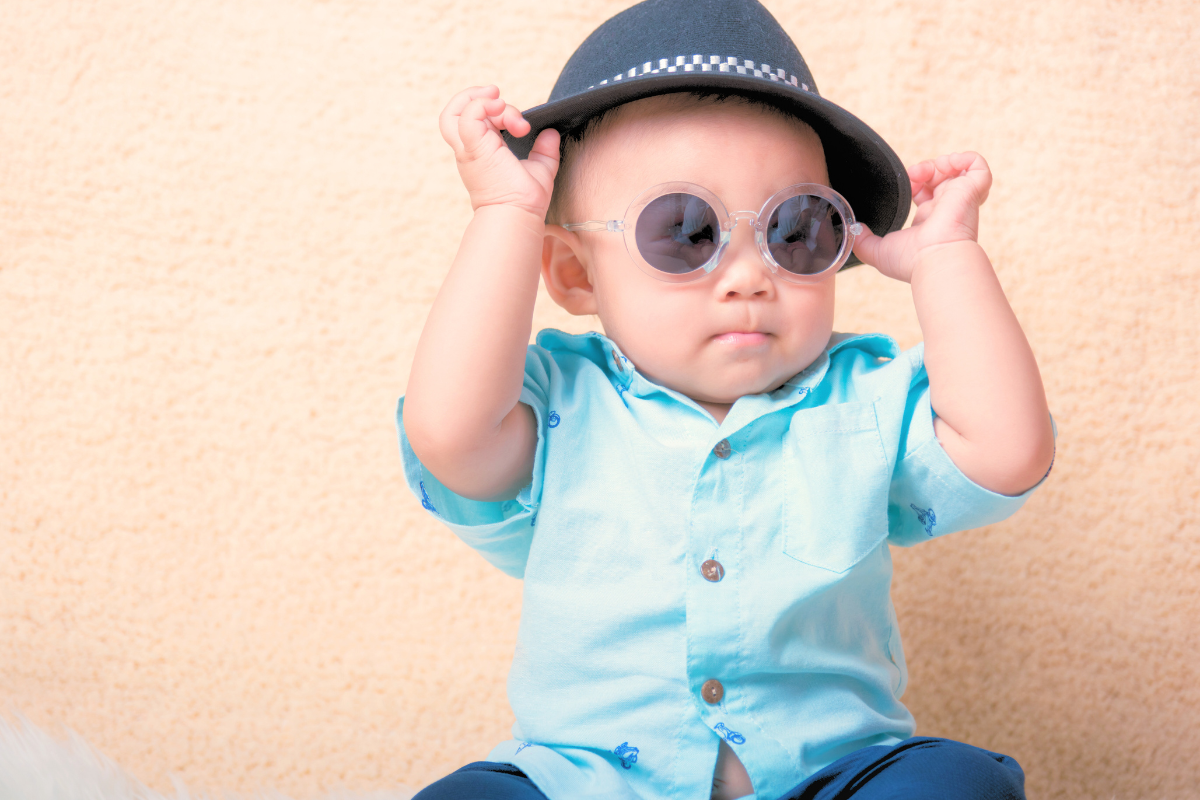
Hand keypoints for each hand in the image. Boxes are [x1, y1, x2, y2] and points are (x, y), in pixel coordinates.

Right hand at [439, 85, 560, 215]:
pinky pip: (466, 116)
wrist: (518, 216)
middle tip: (507, 106)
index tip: (524, 126)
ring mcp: (469, 150)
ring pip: (452, 113)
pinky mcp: (473, 148)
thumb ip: (544, 150)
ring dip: (475, 98)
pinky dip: (481, 104)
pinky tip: (500, 106)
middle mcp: (471, 151)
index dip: (500, 114)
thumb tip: (551, 133)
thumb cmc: (525, 201)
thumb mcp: (539, 169)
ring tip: (498, 98)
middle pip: (458, 115)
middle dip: (483, 100)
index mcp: (482, 154)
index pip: (477, 122)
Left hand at [852, 151, 992, 282]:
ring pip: (958, 169)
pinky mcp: (973, 190)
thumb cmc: (911, 261)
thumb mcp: (877, 252)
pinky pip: (978, 165)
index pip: (927, 194)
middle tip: (913, 175)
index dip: (914, 183)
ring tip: (924, 171)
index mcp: (930, 221)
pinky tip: (946, 164)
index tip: (904, 185)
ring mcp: (962, 199)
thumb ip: (862, 240)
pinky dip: (963, 158)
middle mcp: (948, 209)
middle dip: (925, 170)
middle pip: (941, 178)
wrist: (935, 259)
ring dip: (939, 163)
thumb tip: (854, 229)